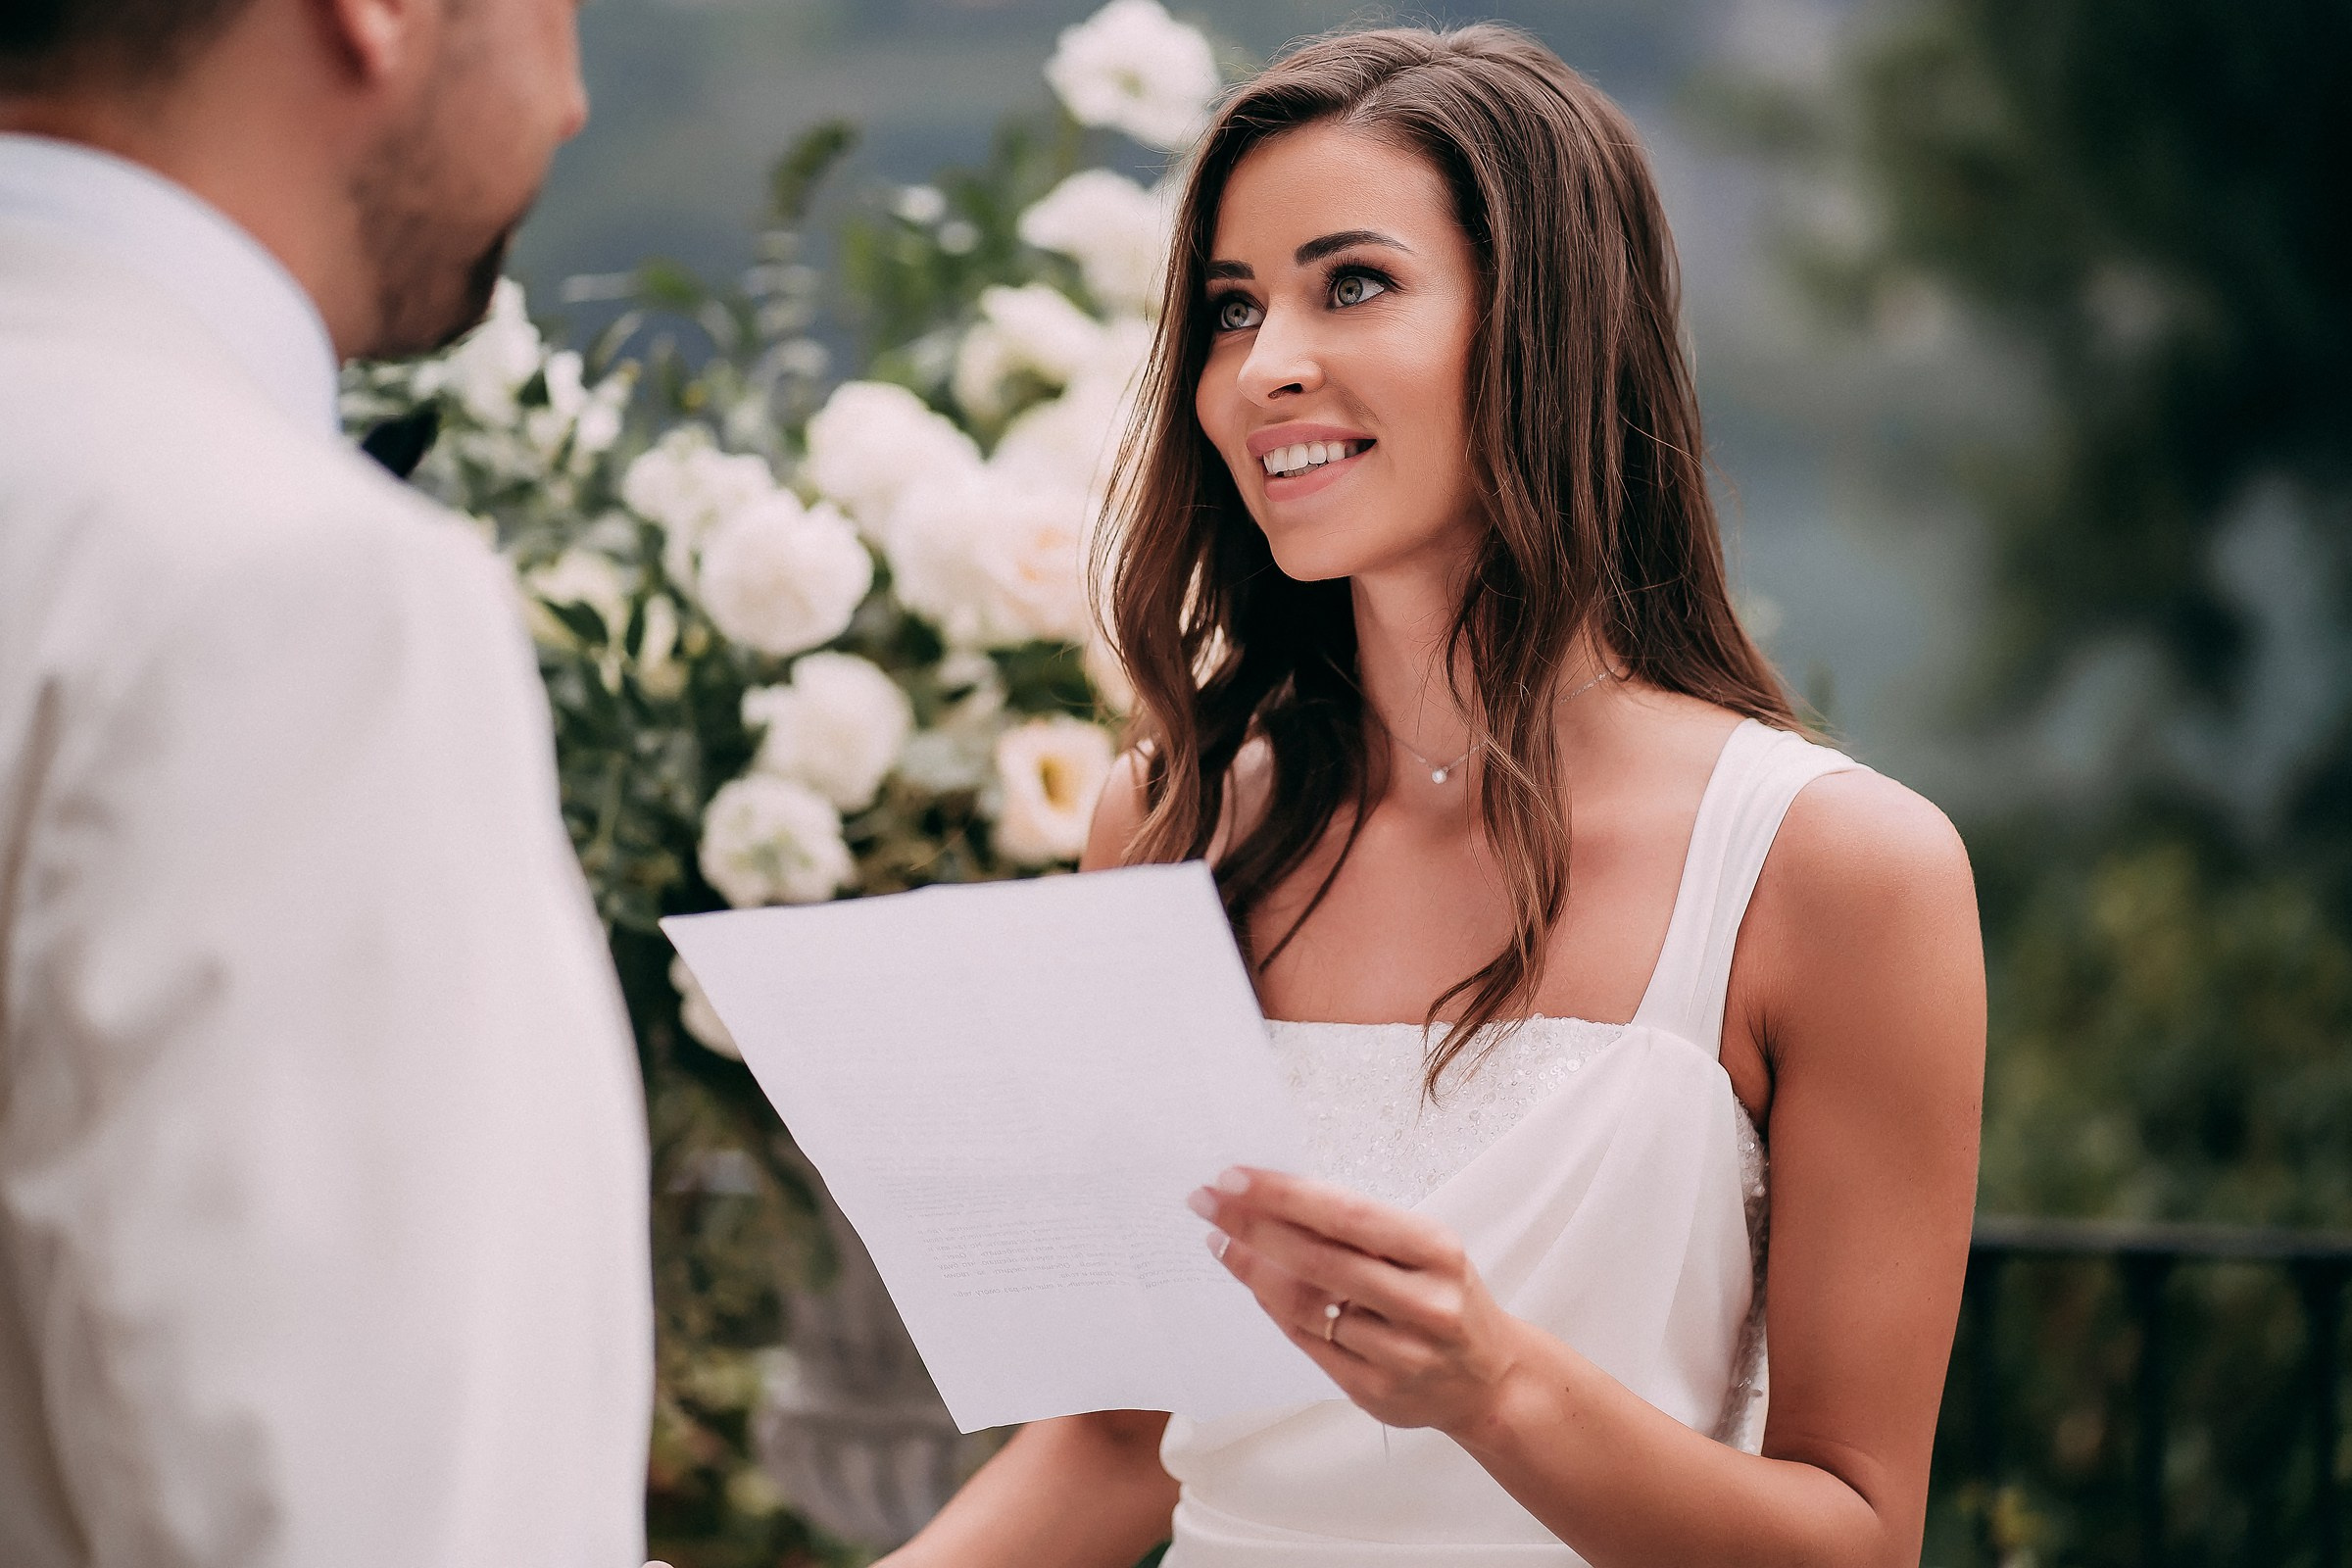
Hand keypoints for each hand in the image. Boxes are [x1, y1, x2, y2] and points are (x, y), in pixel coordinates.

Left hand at [1188, 1166, 1531, 1434]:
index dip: (1284, 1195)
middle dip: (1253, 1226)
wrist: (1491, 1381)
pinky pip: (1308, 1343)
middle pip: (1319, 1260)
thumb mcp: (1425, 1251)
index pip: (1346, 1214)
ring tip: (1220, 1240)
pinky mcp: (1375, 1390)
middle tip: (1206, 1201)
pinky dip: (1273, 1307)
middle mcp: (1424, 1304)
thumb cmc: (1445, 1297)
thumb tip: (1277, 1195)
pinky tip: (1252, 1282)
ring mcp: (1401, 1354)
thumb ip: (1361, 1230)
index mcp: (1438, 1252)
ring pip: (1307, 1306)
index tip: (1234, 1176)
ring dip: (1253, 1270)